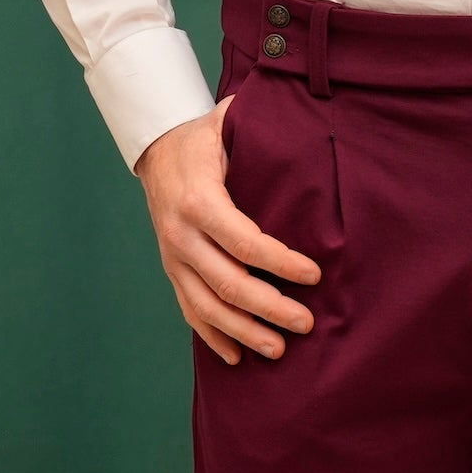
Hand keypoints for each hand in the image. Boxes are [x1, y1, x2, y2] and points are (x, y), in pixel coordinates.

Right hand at [135, 101, 320, 365]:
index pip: (244, 241)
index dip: (280, 263)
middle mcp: (181, 235)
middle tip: (306, 323)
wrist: (158, 150)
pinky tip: (235, 357)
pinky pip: (189, 310)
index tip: (314, 275)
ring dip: (243, 332)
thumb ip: (259, 124)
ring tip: (278, 351)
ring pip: (207, 306)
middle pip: (227, 283)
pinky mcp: (171, 270)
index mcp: (199, 201)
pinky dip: (212, 335)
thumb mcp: (228, 122)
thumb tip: (306, 116)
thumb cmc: (206, 137)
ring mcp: (173, 257)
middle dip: (269, 308)